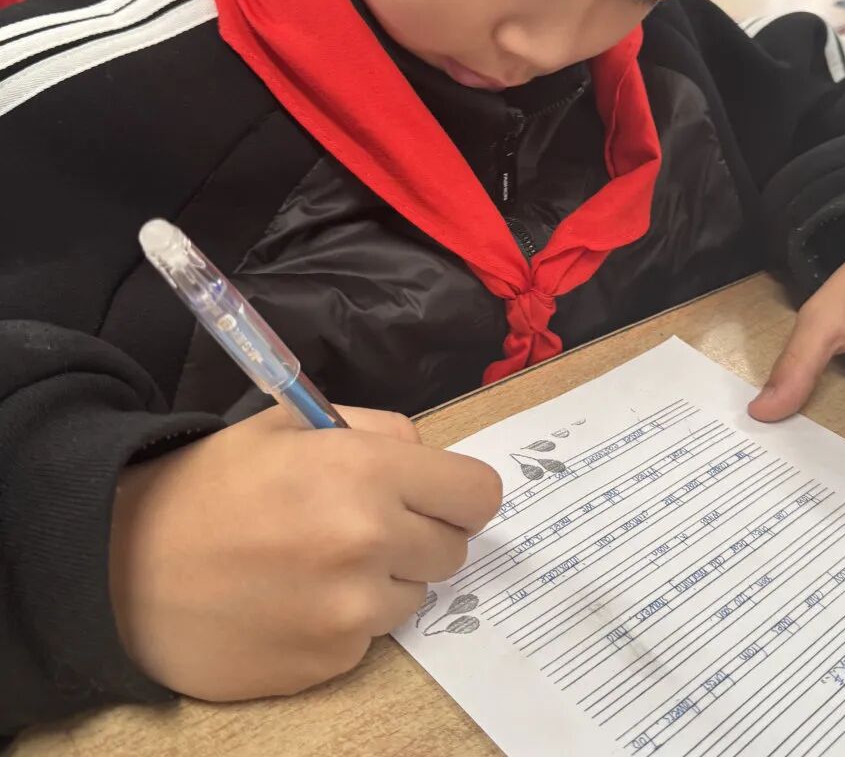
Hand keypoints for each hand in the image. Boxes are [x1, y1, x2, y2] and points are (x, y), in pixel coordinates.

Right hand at [109, 405, 501, 700]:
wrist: (122, 566)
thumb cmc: (212, 483)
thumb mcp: (294, 424)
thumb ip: (377, 431)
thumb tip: (429, 459)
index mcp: (368, 472)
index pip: (478, 494)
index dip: (461, 493)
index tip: (440, 497)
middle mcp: (371, 543)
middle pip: (454, 550)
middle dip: (423, 534)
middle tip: (370, 524)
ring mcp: (352, 612)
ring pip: (416, 596)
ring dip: (386, 579)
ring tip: (321, 562)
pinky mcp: (329, 663)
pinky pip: (370, 636)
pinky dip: (347, 619)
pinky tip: (295, 599)